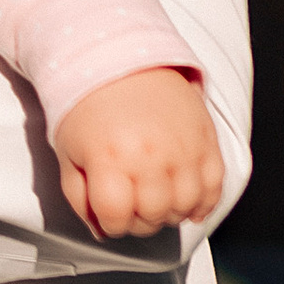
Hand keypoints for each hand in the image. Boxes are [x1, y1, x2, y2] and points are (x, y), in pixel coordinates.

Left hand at [52, 68, 224, 237]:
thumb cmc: (87, 100)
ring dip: (169, 211)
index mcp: (109, 158)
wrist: (118, 53)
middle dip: (138, 218)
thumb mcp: (68, 149)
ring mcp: (182, 148)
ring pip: (185, 208)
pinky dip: (203, 202)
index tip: (108, 211)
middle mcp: (149, 155)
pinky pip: (215, 188)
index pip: (117, 220)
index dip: (110, 222)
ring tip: (155, 194)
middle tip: (130, 201)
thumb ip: (79, 196)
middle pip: (153, 218)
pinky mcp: (205, 139)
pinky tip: (186, 199)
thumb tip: (100, 229)